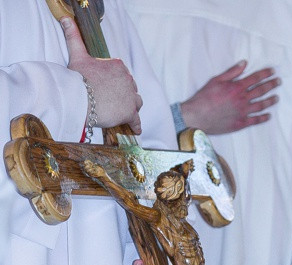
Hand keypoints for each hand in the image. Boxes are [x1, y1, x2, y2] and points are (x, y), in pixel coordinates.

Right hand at [61, 16, 142, 133]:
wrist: (79, 98)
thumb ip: (74, 38)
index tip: (111, 88)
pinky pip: (137, 120)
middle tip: (116, 101)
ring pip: (136, 102)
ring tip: (125, 113)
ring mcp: (130, 96)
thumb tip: (65, 19)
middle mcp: (128, 79)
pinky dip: (136, 125)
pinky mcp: (130, 112)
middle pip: (131, 88)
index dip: (118, 82)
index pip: (123, 75)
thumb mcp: (77, 55)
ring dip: (132, 107)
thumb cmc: (77, 78)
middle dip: (125, 94)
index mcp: (118, 65)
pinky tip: (136, 129)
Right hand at [181, 61, 279, 134]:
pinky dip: (263, 118)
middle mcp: (243, 99)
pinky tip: (268, 116)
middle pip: (261, 90)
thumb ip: (232, 72)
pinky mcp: (241, 123)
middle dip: (271, 85)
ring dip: (270, 101)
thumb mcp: (217, 80)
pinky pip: (255, 120)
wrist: (198, 116)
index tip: (273, 72)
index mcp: (237, 87)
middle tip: (278, 82)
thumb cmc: (205, 97)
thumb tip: (244, 63)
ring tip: (277, 98)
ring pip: (261, 105)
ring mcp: (243, 112)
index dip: (266, 74)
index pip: (256, 78)